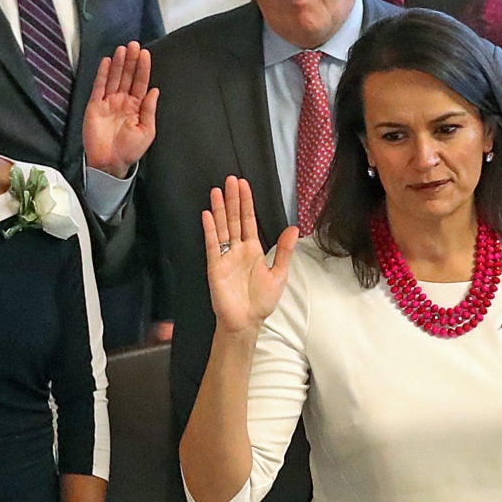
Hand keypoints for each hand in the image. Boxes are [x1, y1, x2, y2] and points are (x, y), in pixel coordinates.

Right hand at [82, 43, 160, 174]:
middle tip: (134, 45)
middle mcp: (122, 102)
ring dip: (119, 64)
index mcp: (136, 107)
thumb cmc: (129, 150)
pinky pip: (99, 87)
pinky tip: (107, 62)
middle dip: (131, 61)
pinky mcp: (95, 106)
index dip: (143, 69)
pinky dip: (103, 74)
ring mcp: (108, 103)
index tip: (145, 55)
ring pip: (114, 78)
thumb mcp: (147, 131)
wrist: (110, 163)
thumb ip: (150, 110)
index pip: (141, 83)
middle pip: (128, 76)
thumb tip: (155, 90)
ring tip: (123, 49)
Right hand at [201, 177, 296, 336]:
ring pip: (222, 227)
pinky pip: (212, 244)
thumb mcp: (279, 274)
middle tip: (230, 179)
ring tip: (217, 190)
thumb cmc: (261, 301)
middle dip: (233, 199)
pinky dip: (210, 230)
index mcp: (253, 250)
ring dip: (219, 209)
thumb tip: (294, 228)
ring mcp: (225, 256)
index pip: (248, 221)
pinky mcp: (215, 266)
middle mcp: (238, 249)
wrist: (246, 321)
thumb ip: (284, 251)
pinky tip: (207, 215)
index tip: (244, 185)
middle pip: (234, 219)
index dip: (246, 203)